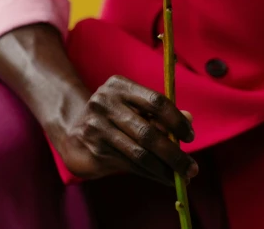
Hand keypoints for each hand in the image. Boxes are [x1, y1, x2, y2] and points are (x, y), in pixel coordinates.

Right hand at [56, 75, 197, 185]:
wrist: (71, 129)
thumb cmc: (112, 117)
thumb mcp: (133, 107)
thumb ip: (159, 113)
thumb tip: (189, 120)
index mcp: (119, 86)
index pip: (155, 101)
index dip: (176, 120)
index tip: (190, 136)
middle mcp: (105, 103)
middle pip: (149, 132)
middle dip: (174, 154)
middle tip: (192, 168)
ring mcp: (96, 127)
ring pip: (140, 153)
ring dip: (165, 169)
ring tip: (181, 178)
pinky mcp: (94, 150)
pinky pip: (130, 165)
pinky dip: (151, 173)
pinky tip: (163, 177)